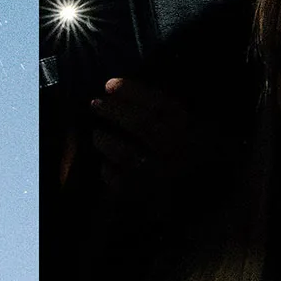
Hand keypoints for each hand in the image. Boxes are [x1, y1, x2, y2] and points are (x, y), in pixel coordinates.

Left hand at [89, 76, 191, 197]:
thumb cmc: (171, 146)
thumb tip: (115, 88)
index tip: (108, 85)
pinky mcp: (147, 195)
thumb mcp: (174, 120)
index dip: (130, 90)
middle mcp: (176, 148)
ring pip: (127, 154)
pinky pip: (120, 182)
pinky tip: (105, 164)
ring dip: (105, 140)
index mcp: (184, 126)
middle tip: (95, 103)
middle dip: (113, 110)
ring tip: (97, 134)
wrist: (185, 191)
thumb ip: (153, 106)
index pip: (159, 102)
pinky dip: (108, 171)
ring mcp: (161, 173)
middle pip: (141, 124)